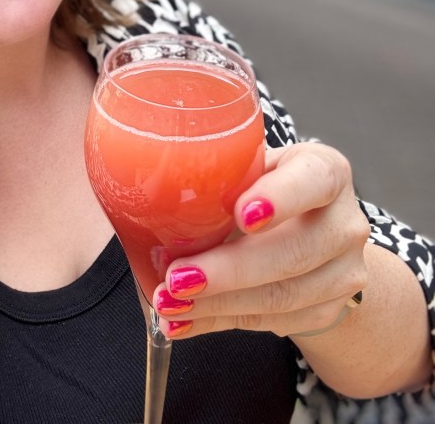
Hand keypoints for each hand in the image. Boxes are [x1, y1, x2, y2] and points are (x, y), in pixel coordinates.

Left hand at [152, 143, 369, 339]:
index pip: (313, 180)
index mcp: (326, 171)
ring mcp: (343, 273)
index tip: (242, 213)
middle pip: (293, 252)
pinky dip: (220, 322)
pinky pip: (271, 323)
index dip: (280, 198)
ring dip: (217, 304)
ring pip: (281, 297)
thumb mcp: (253, 165)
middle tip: (176, 277)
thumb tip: (145, 171)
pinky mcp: (327, 312)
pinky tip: (184, 320)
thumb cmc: (267, 186)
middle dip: (229, 270)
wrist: (316, 233)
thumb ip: (221, 168)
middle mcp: (344, 223)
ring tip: (168, 302)